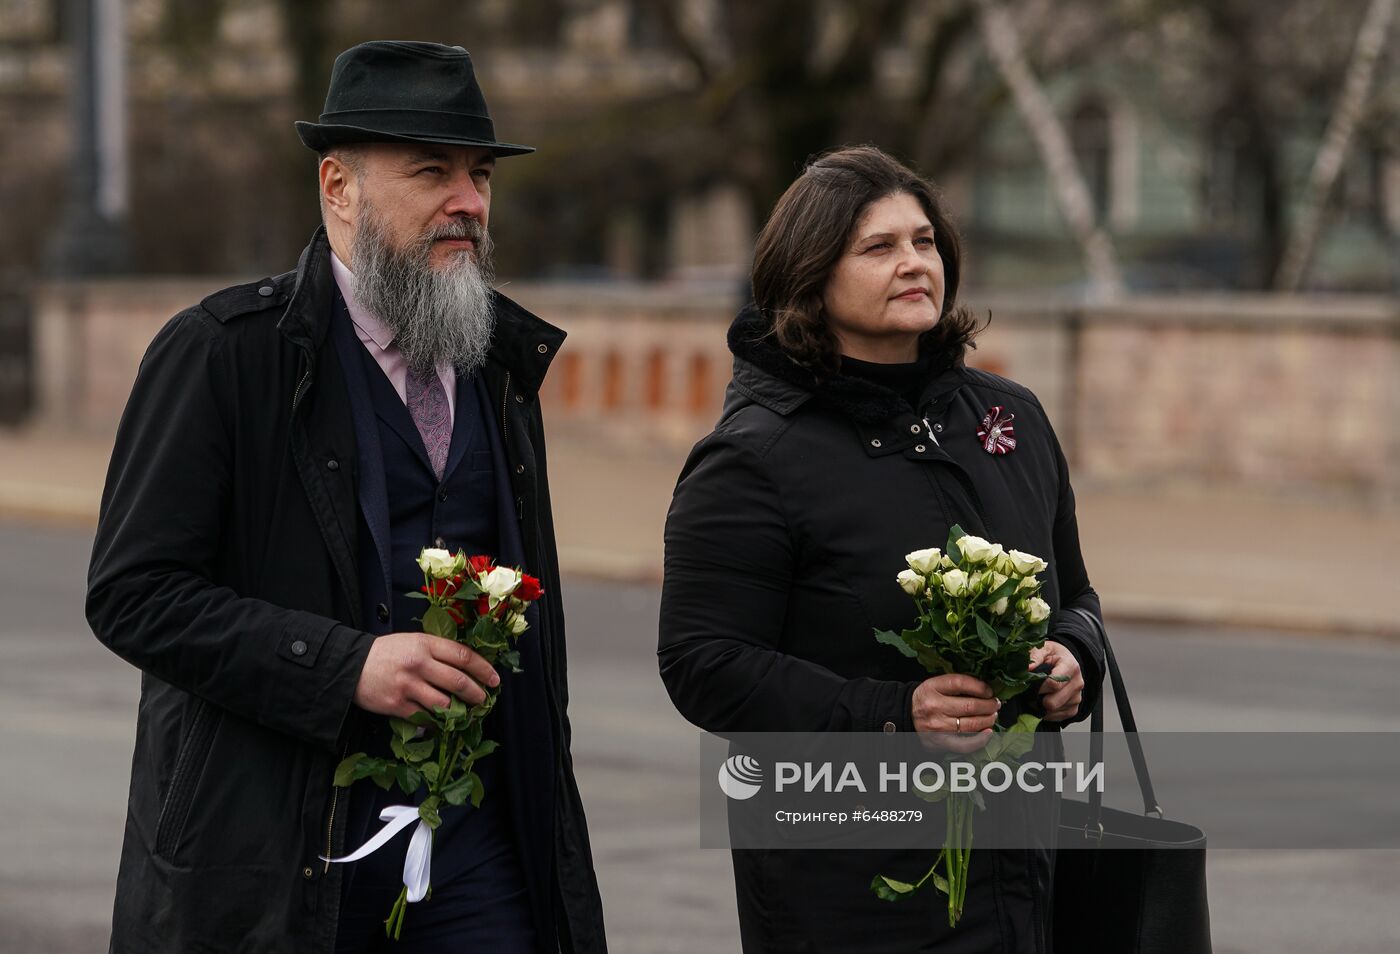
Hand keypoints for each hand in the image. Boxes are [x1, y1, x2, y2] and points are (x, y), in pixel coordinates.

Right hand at [354, 632, 500, 717]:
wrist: (350, 666)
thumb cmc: (386, 653)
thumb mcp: (412, 642)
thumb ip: (437, 651)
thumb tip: (466, 667)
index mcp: (425, 644)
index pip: (463, 656)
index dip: (483, 669)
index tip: (495, 679)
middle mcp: (419, 664)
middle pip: (458, 681)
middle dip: (477, 693)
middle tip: (484, 699)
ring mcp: (408, 686)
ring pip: (444, 704)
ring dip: (459, 712)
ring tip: (466, 713)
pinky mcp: (397, 705)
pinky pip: (425, 719)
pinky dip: (437, 724)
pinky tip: (443, 724)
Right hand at [911, 674, 1001, 752]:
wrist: (905, 716)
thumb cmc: (927, 698)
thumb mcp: (936, 684)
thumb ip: (957, 685)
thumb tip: (985, 689)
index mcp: (933, 687)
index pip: (960, 683)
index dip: (980, 686)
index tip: (989, 690)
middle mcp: (935, 706)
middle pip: (970, 705)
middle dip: (988, 705)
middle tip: (995, 704)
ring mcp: (938, 726)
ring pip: (971, 724)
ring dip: (988, 720)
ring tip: (992, 715)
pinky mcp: (941, 742)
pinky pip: (965, 744)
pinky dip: (981, 739)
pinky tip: (988, 732)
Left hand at [1029, 640, 1082, 721]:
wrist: (1064, 660)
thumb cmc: (1052, 655)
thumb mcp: (1043, 648)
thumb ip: (1035, 656)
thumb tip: (1028, 668)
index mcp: (1071, 666)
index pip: (1054, 683)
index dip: (1038, 686)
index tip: (1030, 684)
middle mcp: (1077, 683)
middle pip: (1053, 702)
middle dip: (1039, 698)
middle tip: (1032, 692)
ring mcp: (1077, 697)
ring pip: (1054, 710)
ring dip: (1043, 705)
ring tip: (1039, 694)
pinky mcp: (1074, 708)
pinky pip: (1059, 717)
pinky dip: (1049, 712)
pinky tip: (1044, 701)